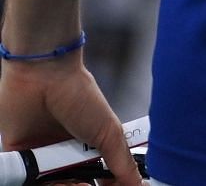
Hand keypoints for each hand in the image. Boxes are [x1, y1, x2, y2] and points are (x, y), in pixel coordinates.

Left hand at [0, 56, 142, 185]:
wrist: (44, 77)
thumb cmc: (78, 94)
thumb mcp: (109, 132)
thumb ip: (122, 163)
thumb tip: (139, 185)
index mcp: (90, 146)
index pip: (99, 176)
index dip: (106, 185)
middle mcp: (66, 152)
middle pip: (73, 183)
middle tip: (86, 185)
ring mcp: (42, 154)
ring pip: (50, 184)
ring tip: (71, 184)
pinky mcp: (19, 154)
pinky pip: (23, 177)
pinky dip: (34, 182)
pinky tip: (48, 179)